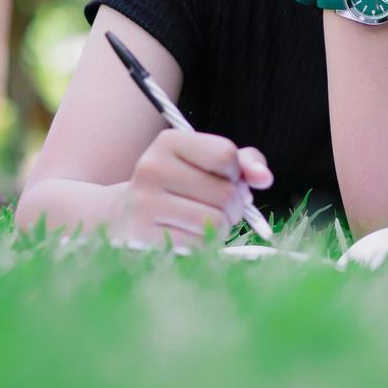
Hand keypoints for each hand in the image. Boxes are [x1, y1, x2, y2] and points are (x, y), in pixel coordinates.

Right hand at [109, 129, 272, 249]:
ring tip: (199, 221)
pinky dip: (203, 245)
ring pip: (215, 221)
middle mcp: (151, 167)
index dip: (235, 173)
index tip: (221, 178)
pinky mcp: (143, 237)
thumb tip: (265, 177)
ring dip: (219, 227)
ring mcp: (144, 203)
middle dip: (232, 206)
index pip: (226, 154)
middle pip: (226, 193)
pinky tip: (185, 236)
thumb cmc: (177, 188)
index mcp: (168, 141)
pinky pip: (199, 245)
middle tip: (212, 206)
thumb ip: (244, 162)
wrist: (123, 217)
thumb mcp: (206, 164)